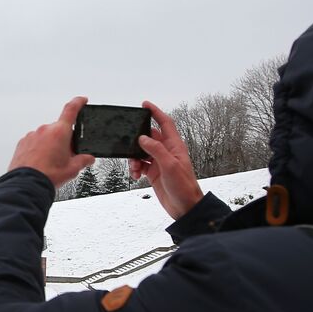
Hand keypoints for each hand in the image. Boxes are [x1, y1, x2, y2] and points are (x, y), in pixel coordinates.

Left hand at [8, 96, 95, 188]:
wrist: (26, 184)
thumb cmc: (47, 175)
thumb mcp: (72, 169)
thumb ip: (83, 160)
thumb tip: (88, 158)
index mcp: (60, 132)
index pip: (71, 110)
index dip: (78, 103)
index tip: (82, 100)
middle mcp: (45, 130)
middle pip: (59, 129)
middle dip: (64, 140)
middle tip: (65, 155)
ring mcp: (32, 135)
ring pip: (46, 136)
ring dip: (50, 145)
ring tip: (50, 163)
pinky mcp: (23, 143)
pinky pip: (34, 142)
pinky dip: (38, 149)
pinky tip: (40, 163)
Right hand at [130, 101, 204, 219]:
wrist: (185, 207)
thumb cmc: (184, 187)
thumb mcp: (170, 166)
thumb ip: (156, 150)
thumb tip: (143, 138)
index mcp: (174, 146)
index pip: (165, 123)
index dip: (156, 113)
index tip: (145, 105)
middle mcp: (167, 152)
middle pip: (149, 138)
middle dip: (137, 140)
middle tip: (128, 142)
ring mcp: (160, 162)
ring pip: (142, 152)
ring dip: (134, 158)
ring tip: (134, 167)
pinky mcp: (154, 172)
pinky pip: (140, 165)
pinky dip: (135, 168)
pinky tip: (135, 175)